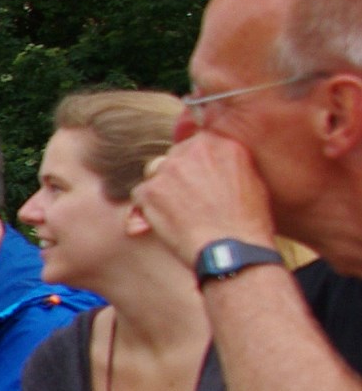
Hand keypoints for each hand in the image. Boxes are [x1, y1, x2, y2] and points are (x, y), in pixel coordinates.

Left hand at [131, 131, 279, 267]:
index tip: (199, 181)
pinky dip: (147, 209)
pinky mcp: (151, 190)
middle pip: (174, 157)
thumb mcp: (250, 178)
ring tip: (179, 212)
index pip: (194, 143)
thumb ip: (227, 160)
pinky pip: (140, 194)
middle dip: (178, 176)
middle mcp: (193, 149)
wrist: (233, 248)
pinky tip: (165, 223)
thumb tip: (209, 156)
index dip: (194, 164)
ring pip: (155, 172)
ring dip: (161, 189)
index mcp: (220, 142)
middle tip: (190, 201)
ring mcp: (169, 169)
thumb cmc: (247, 220)